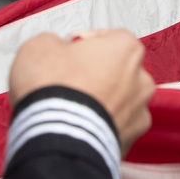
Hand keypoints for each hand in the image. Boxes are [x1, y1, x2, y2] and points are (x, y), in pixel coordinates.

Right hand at [8, 30, 154, 154]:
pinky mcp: (129, 141)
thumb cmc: (53, 90)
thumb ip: (54, 42)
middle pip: (116, 70)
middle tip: (66, 81)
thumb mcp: (39, 46)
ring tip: (70, 108)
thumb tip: (54, 50)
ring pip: (117, 101)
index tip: (66, 54)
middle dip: (94, 75)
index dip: (81, 45)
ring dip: (99, 102)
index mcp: (125, 48)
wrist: (56, 139)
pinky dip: (99, 126)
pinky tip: (78, 126)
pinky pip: (114, 127)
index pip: (106, 37)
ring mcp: (138, 113)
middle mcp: (140, 79)